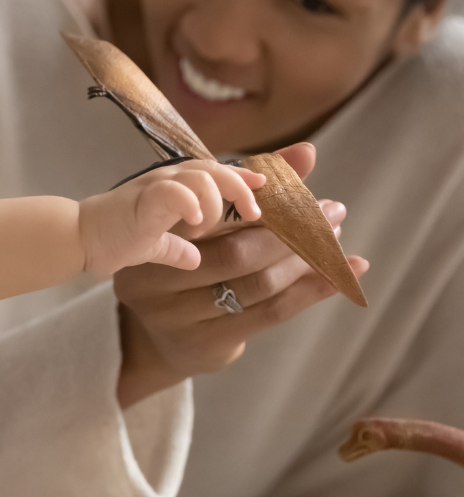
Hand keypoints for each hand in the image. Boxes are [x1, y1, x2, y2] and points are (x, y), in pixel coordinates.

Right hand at [79, 158, 264, 278]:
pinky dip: (191, 203)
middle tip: (261, 214)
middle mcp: (170, 181)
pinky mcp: (143, 203)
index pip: (217, 172)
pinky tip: (198, 223)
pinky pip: (173, 192)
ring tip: (220, 223)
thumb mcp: (156, 242)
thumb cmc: (116, 238)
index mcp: (176, 187)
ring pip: (202, 176)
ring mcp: (157, 188)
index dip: (244, 178)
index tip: (268, 190)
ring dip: (220, 198)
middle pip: (217, 169)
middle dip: (244, 188)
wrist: (79, 238)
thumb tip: (194, 259)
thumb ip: (177, 246)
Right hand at [112, 143, 368, 406]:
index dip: (263, 204)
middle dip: (292, 233)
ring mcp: (178, 318)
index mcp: (153, 239)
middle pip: (237, 254)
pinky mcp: (207, 344)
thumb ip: (251, 187)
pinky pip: (270, 314)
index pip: (213, 218)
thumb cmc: (186, 263)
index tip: (305, 193)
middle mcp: (157, 281)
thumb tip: (307, 152)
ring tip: (336, 240)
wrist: (156, 336)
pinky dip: (311, 292)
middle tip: (333, 213)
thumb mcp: (205, 222)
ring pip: (257, 285)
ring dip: (305, 262)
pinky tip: (343, 276)